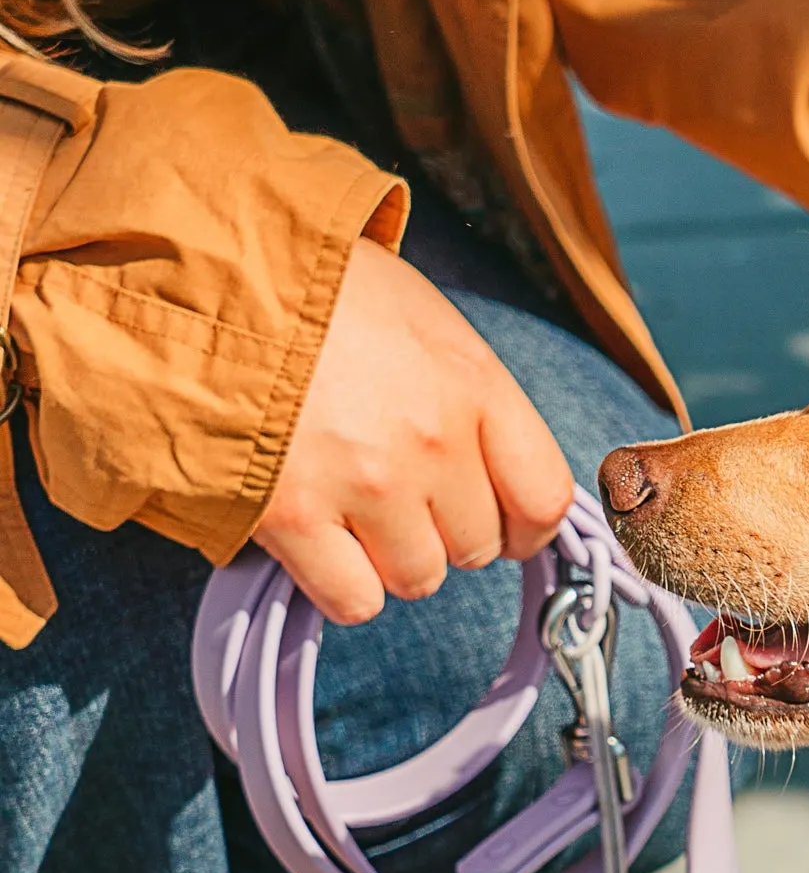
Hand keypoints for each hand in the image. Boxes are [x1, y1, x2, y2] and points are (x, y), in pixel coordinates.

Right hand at [254, 238, 573, 622]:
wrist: (200, 273)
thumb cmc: (315, 291)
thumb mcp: (418, 316)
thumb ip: (468, 393)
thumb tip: (499, 471)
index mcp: (471, 383)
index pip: (544, 498)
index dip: (524, 525)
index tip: (499, 519)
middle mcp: (431, 440)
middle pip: (476, 546)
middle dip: (443, 530)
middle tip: (397, 493)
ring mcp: (365, 483)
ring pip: (418, 578)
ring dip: (390, 557)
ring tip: (350, 505)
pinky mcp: (294, 516)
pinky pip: (354, 599)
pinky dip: (341, 583)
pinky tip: (319, 538)